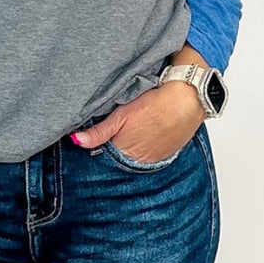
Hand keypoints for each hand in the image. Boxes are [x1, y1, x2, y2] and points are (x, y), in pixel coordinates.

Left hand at [69, 82, 203, 163]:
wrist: (187, 101)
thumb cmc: (154, 104)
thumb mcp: (121, 115)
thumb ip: (99, 132)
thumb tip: (77, 141)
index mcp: (124, 152)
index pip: (103, 156)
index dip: (100, 146)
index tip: (102, 136)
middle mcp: (138, 161)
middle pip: (119, 159)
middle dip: (114, 148)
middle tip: (120, 130)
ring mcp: (153, 160)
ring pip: (134, 158)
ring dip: (131, 149)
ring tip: (134, 131)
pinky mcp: (166, 156)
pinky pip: (150, 156)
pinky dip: (145, 148)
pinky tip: (146, 135)